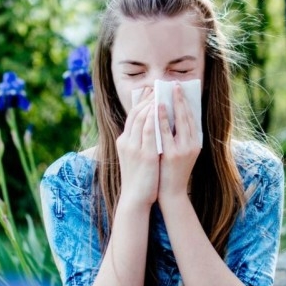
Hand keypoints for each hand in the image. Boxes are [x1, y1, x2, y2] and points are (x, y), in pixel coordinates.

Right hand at [116, 87, 159, 209]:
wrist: (135, 198)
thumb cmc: (138, 178)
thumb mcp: (134, 156)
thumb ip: (139, 142)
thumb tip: (150, 128)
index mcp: (123, 141)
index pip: (132, 115)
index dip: (141, 101)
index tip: (150, 91)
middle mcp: (126, 141)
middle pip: (136, 113)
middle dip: (147, 98)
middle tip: (158, 86)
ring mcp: (134, 148)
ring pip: (142, 118)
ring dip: (152, 103)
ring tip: (162, 93)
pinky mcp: (144, 154)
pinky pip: (149, 130)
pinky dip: (154, 117)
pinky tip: (161, 108)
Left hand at [158, 82, 200, 203]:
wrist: (170, 193)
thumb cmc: (171, 171)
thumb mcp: (180, 152)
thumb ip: (179, 136)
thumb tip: (172, 116)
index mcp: (196, 143)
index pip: (192, 117)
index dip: (186, 102)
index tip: (179, 89)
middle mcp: (192, 145)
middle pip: (187, 116)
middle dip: (181, 99)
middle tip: (175, 84)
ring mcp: (183, 150)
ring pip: (178, 122)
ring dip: (172, 104)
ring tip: (166, 91)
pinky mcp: (172, 155)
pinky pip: (165, 132)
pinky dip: (161, 118)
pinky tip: (156, 107)